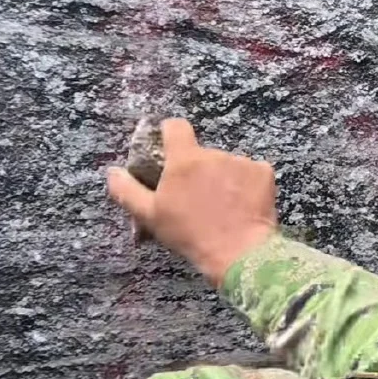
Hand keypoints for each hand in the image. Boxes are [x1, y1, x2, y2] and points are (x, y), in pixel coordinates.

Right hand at [106, 119, 278, 285]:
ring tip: (221, 207)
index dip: (170, 133)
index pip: (175, 127)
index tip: (169, 146)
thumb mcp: (150, 216)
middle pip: (202, 153)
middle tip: (197, 198)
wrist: (239, 252)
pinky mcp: (264, 172)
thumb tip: (112, 171)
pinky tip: (242, 205)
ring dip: (223, 178)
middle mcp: (214, 154)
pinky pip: (251, 172)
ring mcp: (242, 161)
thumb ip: (126, 190)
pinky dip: (247, 184)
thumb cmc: (190, 234)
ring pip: (227, 164)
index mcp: (184, 160)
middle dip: (198, 170)